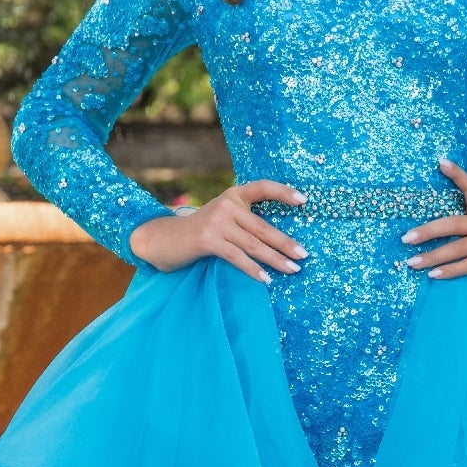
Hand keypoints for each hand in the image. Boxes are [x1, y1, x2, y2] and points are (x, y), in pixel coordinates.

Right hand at [128, 179, 308, 281]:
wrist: (162, 239)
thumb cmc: (199, 233)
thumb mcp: (222, 219)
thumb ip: (243, 221)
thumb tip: (277, 241)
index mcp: (233, 195)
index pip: (262, 187)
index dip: (283, 192)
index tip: (304, 201)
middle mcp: (226, 204)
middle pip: (263, 226)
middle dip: (285, 243)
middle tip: (304, 255)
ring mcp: (217, 221)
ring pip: (253, 244)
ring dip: (275, 259)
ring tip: (293, 269)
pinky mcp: (208, 239)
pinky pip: (237, 256)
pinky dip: (253, 269)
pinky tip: (266, 279)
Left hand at [401, 158, 466, 299]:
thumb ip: (458, 236)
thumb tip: (420, 237)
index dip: (457, 175)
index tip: (441, 162)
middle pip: (454, 223)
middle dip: (427, 231)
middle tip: (406, 238)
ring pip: (459, 247)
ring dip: (433, 256)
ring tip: (413, 263)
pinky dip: (450, 270)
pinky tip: (434, 275)